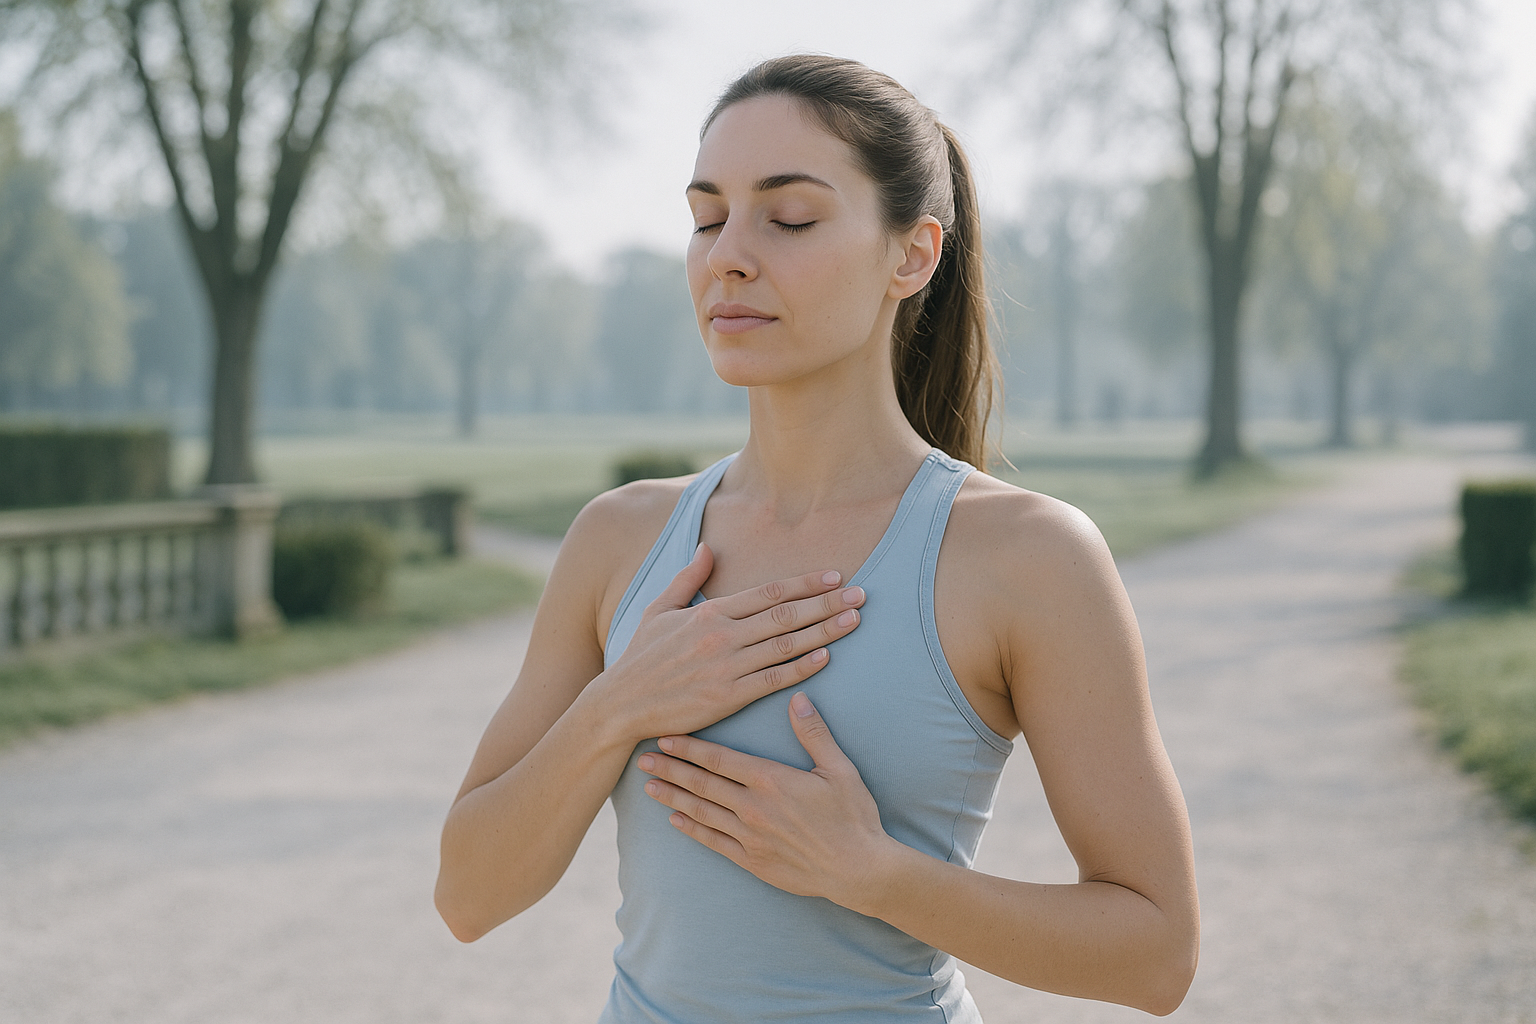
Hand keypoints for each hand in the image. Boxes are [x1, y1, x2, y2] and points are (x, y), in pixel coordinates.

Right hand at [599, 544, 864, 742]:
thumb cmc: (640, 657)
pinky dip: (801, 667)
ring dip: (825, 631)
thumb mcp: (659, 609)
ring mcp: (725, 667)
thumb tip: (710, 547)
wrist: (620, 704)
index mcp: (709, 612)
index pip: (768, 592)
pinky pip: (773, 680)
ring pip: (785, 644)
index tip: (835, 575)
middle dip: (827, 603)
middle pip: (785, 614)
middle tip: (861, 594)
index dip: (805, 583)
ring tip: (855, 620)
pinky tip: (826, 657)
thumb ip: (688, 578)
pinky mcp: (726, 698)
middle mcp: (721, 635)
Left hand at [637, 692, 895, 908]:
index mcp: (771, 780)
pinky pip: (714, 842)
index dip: (689, 747)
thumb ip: (814, 733)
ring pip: (702, 812)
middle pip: (702, 784)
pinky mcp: (752, 860)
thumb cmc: (853, 816)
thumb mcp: (840, 769)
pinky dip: (692, 830)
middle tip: (642, 759)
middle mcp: (753, 807)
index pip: (719, 759)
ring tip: (649, 787)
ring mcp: (750, 836)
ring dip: (673, 797)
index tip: (665, 737)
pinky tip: (675, 820)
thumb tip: (798, 696)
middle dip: (670, 770)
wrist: (859, 869)